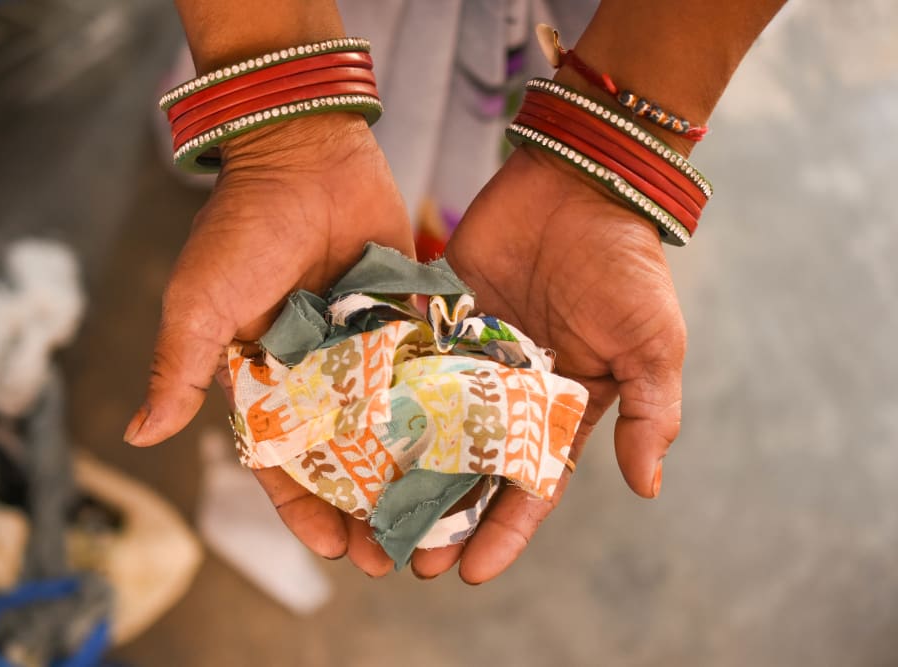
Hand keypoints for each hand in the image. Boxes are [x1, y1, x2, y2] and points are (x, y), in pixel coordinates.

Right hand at [124, 114, 413, 568]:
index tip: (332, 550)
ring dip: (410, 471)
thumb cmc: (243, 229)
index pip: (284, 460)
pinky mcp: (404, 317)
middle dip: (365, 506)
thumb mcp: (201, 303)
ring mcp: (364, 347)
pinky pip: (425, 371)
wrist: (304, 153)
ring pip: (391, 424)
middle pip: (346, 455)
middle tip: (396, 555)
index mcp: (266, 378)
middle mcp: (318, 371)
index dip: (305, 509)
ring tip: (438, 518)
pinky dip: (444, 408)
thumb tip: (137, 434)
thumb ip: (180, 368)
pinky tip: (470, 448)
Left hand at [413, 144, 686, 582]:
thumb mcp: (652, 342)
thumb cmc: (624, 265)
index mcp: (563, 408)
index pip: (532, 486)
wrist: (578, 183)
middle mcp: (511, 393)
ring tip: (370, 518)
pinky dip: (384, 402)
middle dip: (445, 518)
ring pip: (432, 428)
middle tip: (408, 564)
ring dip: (406, 473)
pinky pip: (407, 368)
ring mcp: (470, 358)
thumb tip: (648, 487)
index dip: (505, 531)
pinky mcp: (438, 320)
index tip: (473, 572)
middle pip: (473, 470)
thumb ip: (649, 411)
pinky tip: (352, 437)